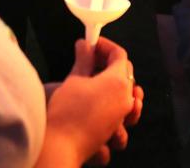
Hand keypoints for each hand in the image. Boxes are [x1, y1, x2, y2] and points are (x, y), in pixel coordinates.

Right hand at [42, 38, 136, 165]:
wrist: (58, 145)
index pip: (120, 55)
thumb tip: (84, 44)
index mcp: (117, 83)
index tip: (92, 44)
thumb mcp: (73, 79)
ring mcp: (121, 119)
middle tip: (91, 58)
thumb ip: (84, 60)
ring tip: (104, 85)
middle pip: (127, 75)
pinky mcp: (113, 133)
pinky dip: (118, 117)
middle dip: (110, 64)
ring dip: (120, 90)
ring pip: (131, 99)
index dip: (105, 46)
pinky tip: (106, 112)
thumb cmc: (65, 111)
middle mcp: (125, 101)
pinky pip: (124, 122)